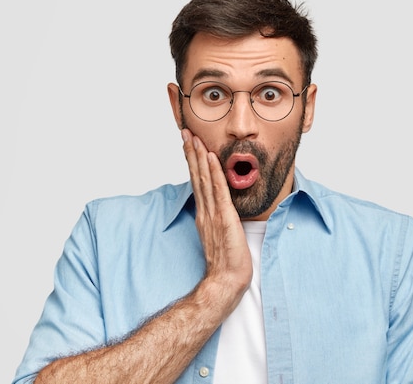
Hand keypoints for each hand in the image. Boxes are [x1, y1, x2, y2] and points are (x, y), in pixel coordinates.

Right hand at [181, 129, 251, 304]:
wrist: (226, 280)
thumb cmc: (226, 262)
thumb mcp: (220, 235)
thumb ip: (218, 219)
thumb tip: (219, 208)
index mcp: (204, 214)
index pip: (197, 182)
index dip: (193, 162)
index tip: (190, 144)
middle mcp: (205, 210)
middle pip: (196, 176)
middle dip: (191, 152)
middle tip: (186, 132)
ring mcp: (213, 213)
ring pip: (204, 179)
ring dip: (199, 157)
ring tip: (194, 138)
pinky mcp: (224, 218)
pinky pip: (218, 190)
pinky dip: (213, 172)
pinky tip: (211, 158)